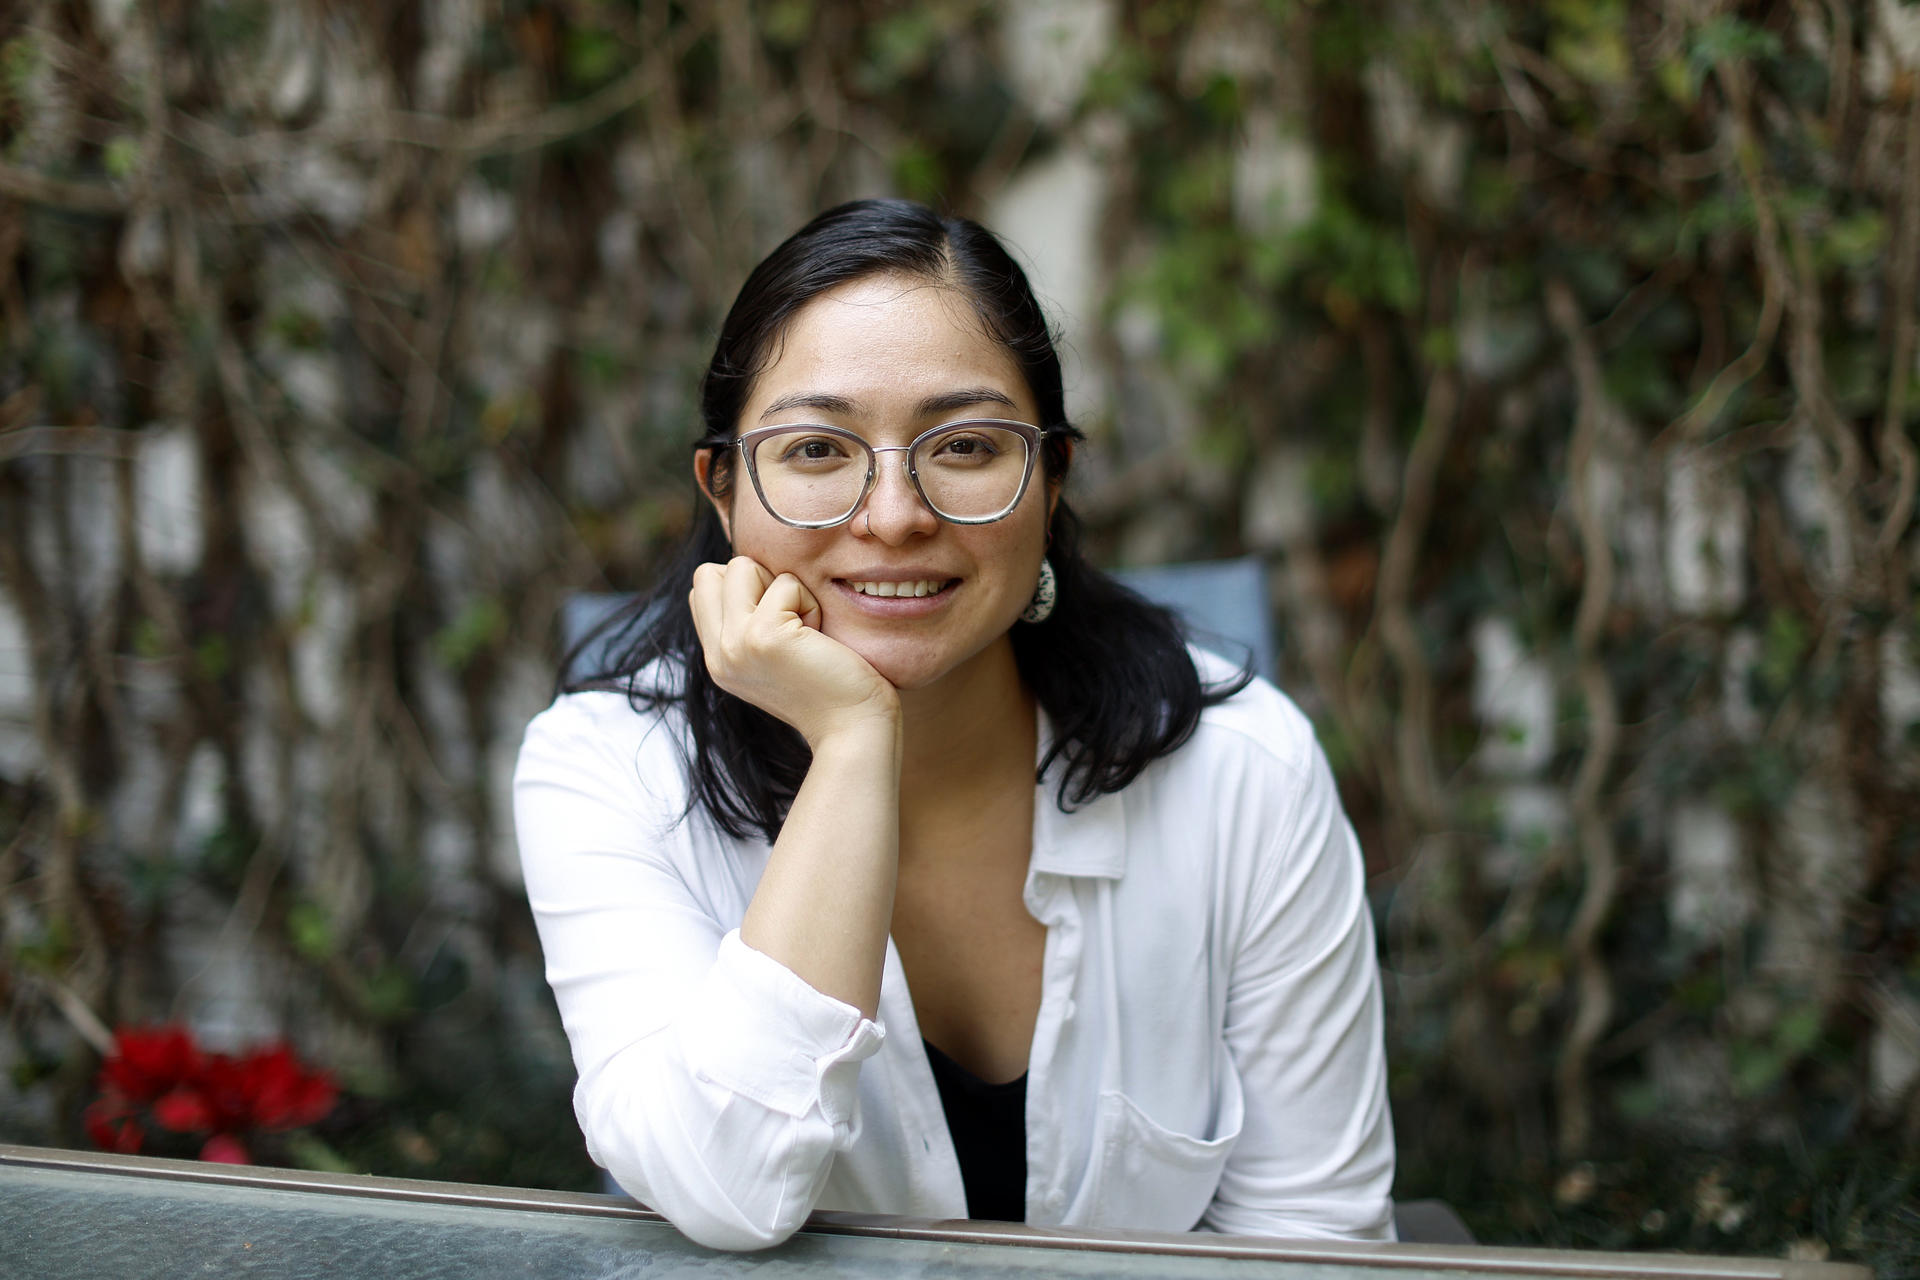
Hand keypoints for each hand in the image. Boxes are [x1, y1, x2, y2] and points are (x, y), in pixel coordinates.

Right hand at [689, 556, 899, 746]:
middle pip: (710, 572)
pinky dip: (810, 602)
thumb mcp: (775, 655)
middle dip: (756, 579)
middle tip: (790, 621)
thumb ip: (750, 620)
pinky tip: (820, 638)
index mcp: (718, 659)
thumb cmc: (832, 685)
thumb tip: (749, 569)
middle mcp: (718, 654)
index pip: (703, 589)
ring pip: (742, 565)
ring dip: (784, 588)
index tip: (780, 622)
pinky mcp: (763, 636)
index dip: (745, 588)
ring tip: (805, 630)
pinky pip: (785, 583)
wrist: (855, 728)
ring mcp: (735, 646)